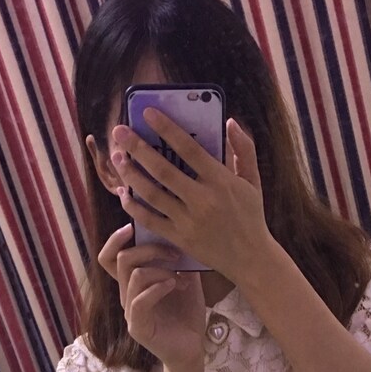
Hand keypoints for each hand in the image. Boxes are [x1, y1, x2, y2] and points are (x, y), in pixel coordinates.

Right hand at [98, 225, 206, 371]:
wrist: (192, 348)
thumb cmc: (186, 315)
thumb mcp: (185, 280)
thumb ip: (177, 260)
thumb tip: (178, 234)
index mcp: (133, 284)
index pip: (110, 257)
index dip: (115, 240)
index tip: (132, 227)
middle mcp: (127, 296)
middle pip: (121, 259)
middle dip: (149, 249)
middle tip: (174, 254)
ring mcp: (131, 312)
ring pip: (133, 276)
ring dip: (161, 270)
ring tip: (181, 278)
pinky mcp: (138, 327)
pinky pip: (140, 301)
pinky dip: (158, 288)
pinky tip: (175, 286)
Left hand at [110, 113, 271, 283]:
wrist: (250, 258)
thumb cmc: (250, 216)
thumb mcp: (253, 181)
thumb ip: (244, 149)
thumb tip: (230, 121)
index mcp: (220, 181)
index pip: (188, 149)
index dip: (166, 129)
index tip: (148, 113)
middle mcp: (202, 200)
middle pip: (163, 170)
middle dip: (138, 148)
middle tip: (119, 131)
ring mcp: (188, 220)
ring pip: (152, 194)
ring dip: (131, 174)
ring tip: (117, 157)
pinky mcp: (179, 238)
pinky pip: (150, 220)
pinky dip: (134, 206)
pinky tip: (123, 193)